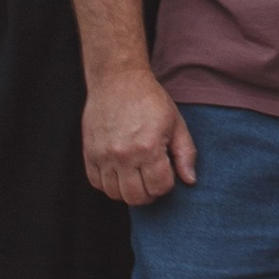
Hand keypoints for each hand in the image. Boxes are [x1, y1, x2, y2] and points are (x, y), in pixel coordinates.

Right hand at [85, 73, 196, 207]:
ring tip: (136, 175)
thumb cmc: (149, 100)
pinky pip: (96, 183)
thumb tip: (189, 180)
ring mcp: (103, 155)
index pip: (159, 187)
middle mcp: (124, 154)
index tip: (166, 172)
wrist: (118, 80)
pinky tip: (120, 172)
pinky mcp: (89, 153)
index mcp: (148, 147)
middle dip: (149, 193)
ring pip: (115, 194)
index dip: (167, 184)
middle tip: (152, 179)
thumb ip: (185, 153)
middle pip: (136, 198)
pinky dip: (109, 184)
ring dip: (128, 190)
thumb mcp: (176, 122)